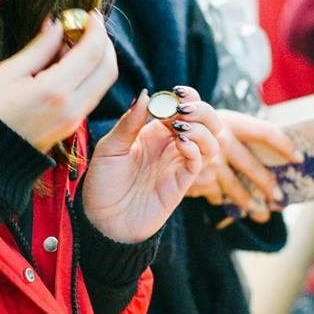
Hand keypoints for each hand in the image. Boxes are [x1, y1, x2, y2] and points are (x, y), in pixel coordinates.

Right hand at [0, 14, 118, 153]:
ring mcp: (75, 119)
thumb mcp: (9, 72)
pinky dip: (91, 74)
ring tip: (77, 43)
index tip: (89, 14)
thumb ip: (40, 47)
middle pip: (108, 67)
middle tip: (90, 26)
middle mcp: (72, 106)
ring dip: (100, 58)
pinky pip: (93, 94)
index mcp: (55, 90)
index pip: (92, 52)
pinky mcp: (73, 125)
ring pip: (105, 82)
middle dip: (104, 42)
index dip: (95, 28)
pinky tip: (71, 64)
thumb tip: (58, 25)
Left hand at [82, 90, 221, 243]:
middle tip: (183, 110)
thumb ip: (129, 122)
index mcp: (154, 131)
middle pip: (206, 119)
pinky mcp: (183, 182)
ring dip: (202, 127)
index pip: (183, 106)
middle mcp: (171, 145)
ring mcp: (179, 163)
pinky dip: (196, 147)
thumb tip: (146, 94)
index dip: (186, 96)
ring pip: (211, 139)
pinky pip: (201, 161)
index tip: (177, 92)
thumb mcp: (110, 148)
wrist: (103, 221)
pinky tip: (181, 143)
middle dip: (201, 109)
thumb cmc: (103, 184)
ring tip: (180, 127)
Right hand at [185, 108, 300, 221]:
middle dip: (268, 185)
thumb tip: (275, 148)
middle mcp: (220, 139)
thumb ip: (235, 129)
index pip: (265, 133)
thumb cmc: (189, 122)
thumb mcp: (210, 118)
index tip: (299, 159)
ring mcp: (208, 160)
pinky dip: (223, 201)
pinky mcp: (197, 178)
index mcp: (230, 120)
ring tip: (262, 215)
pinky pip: (216, 194)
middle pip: (253, 166)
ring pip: (236, 188)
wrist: (158, 126)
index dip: (284, 145)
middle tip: (280, 200)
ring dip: (250, 204)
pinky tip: (231, 208)